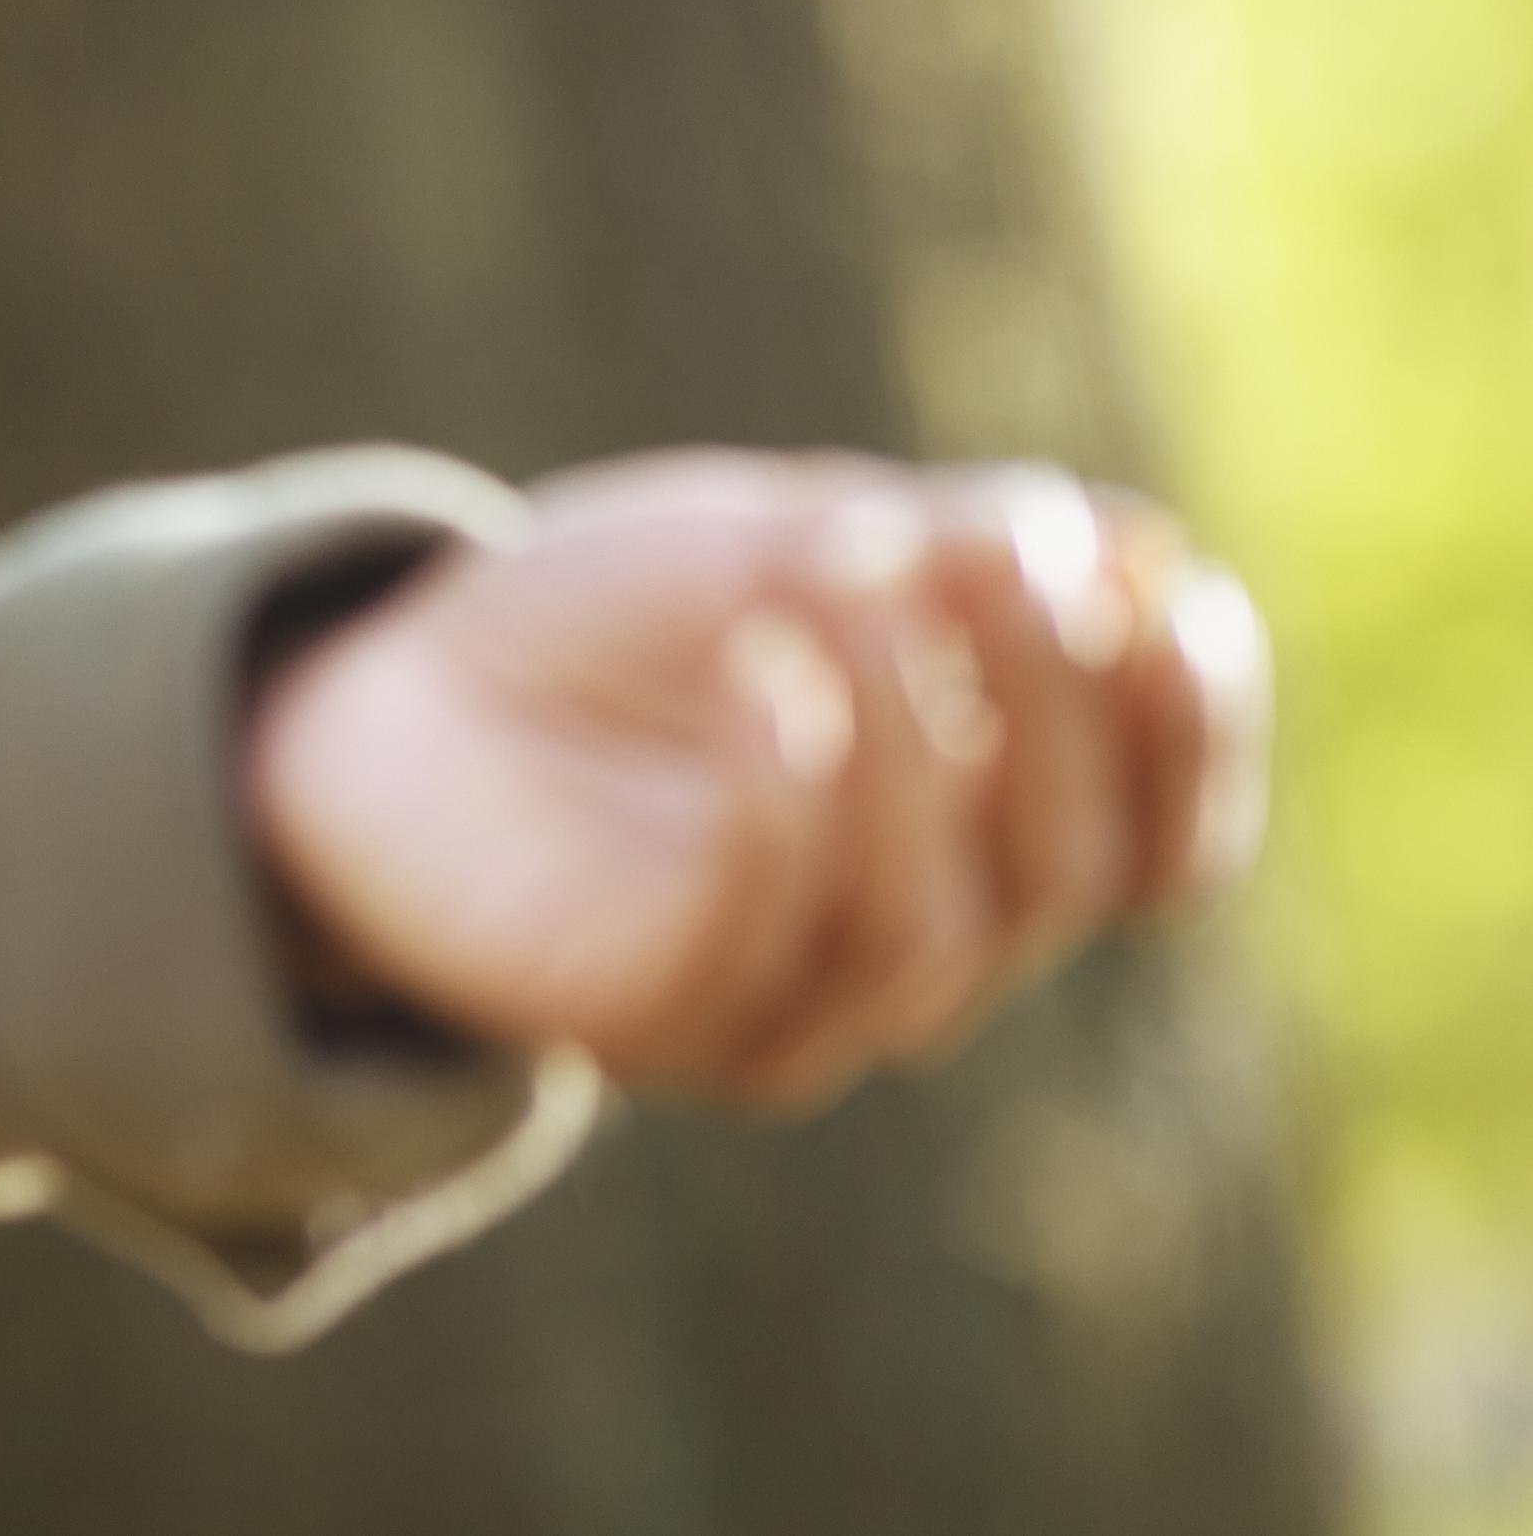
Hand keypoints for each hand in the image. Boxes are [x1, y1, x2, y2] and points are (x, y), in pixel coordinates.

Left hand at [241, 453, 1265, 1105]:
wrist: (373, 698)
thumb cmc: (600, 622)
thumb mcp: (782, 542)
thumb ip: (952, 551)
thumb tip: (1142, 546)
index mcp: (977, 835)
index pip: (1160, 845)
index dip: (1194, 735)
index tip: (1171, 596)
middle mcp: (913, 938)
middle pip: (1068, 872)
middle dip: (1056, 702)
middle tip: (987, 546)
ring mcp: (789, 1002)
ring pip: (932, 925)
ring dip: (914, 737)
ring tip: (840, 570)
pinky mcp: (656, 1024)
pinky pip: (763, 946)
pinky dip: (787, 804)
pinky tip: (763, 677)